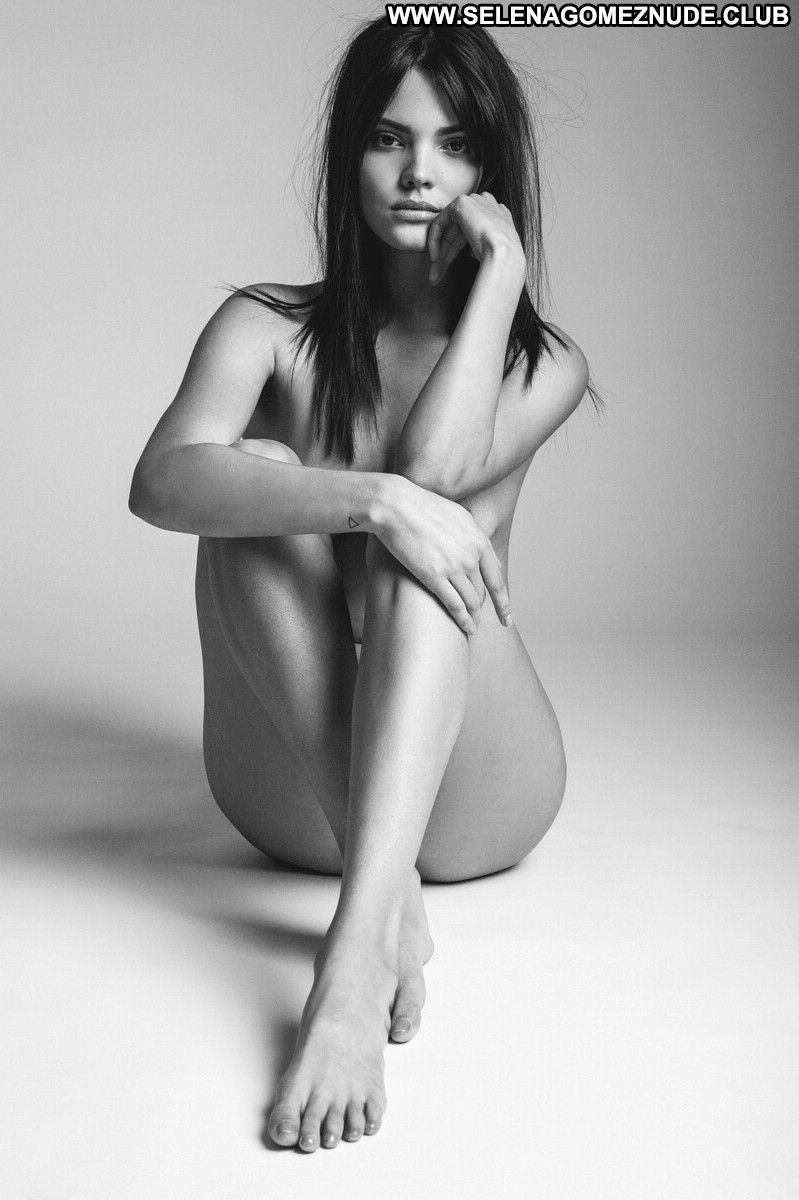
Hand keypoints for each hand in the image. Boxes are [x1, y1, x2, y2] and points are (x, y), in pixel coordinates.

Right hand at [376, 476, 511, 634]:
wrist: (397, 506)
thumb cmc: (424, 507)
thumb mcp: (460, 517)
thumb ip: (476, 538)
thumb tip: (490, 558)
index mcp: (479, 540)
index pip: (497, 578)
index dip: (503, 601)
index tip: (506, 615)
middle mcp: (471, 556)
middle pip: (481, 591)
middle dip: (480, 607)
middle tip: (477, 617)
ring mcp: (453, 567)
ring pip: (471, 601)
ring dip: (473, 617)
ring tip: (472, 626)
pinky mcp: (434, 577)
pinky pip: (455, 605)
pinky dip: (463, 620)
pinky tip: (467, 629)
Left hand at [426, 192, 525, 286]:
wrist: (504, 253)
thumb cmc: (503, 259)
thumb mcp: (493, 251)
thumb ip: (481, 246)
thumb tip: (471, 251)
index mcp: (499, 215)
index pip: (473, 231)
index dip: (459, 249)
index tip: (452, 266)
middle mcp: (488, 204)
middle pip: (460, 232)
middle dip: (448, 254)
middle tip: (438, 274)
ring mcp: (475, 201)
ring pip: (450, 230)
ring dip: (441, 253)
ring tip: (435, 274)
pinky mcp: (461, 203)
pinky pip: (441, 222)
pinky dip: (434, 240)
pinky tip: (434, 257)